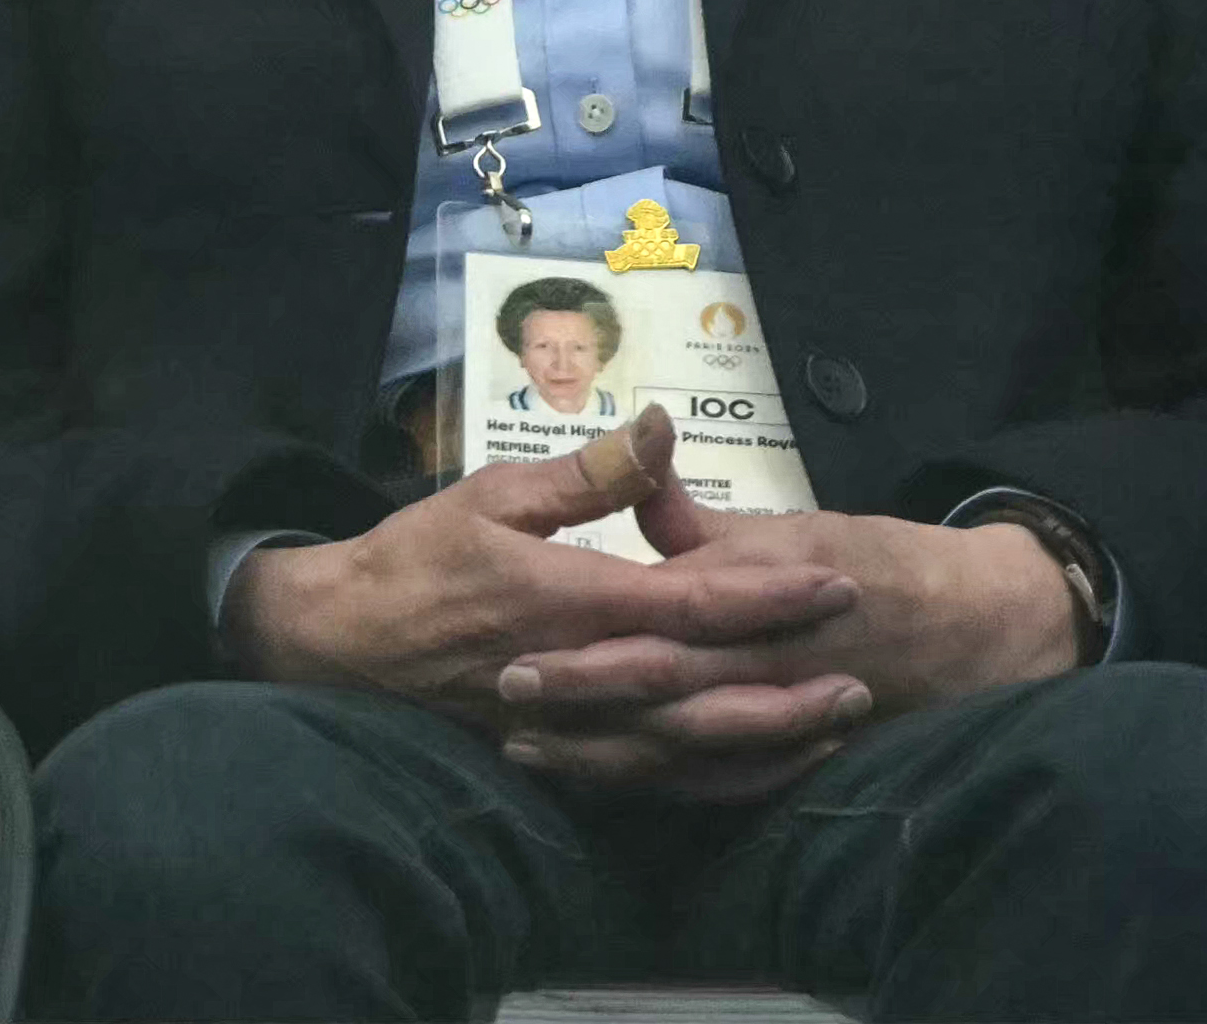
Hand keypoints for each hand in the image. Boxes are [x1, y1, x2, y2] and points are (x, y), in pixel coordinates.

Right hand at [223, 405, 876, 802]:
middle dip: (787, 673)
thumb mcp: (492, 494)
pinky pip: (652, 778)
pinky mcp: (562, 756)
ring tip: (833, 719)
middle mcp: (582, 673)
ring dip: (765, 735)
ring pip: (687, 745)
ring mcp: (573, 726)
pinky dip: (711, 776)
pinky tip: (757, 767)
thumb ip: (586, 474)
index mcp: (569, 600)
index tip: (832, 581)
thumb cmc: (415, 559)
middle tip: (862, 661)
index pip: (689, 602)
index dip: (766, 594)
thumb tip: (658, 427)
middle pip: (705, 685)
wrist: (344, 643)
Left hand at [491, 503, 1085, 789]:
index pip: (658, 622)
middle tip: (506, 699)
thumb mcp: (790, 525)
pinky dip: (667, 789)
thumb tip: (636, 472)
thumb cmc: (876, 561)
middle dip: (582, 700)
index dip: (589, 640)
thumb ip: (699, 521)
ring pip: (684, 748)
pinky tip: (610, 786)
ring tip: (529, 752)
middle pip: (661, 692)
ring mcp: (784, 717)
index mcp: (759, 595)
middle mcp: (767, 663)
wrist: (983, 624)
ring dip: (606, 754)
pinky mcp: (800, 755)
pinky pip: (725, 783)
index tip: (516, 646)